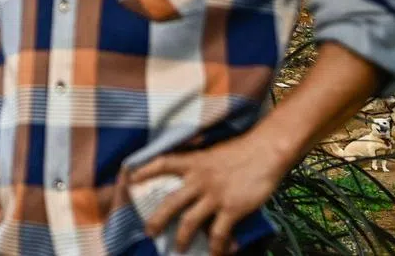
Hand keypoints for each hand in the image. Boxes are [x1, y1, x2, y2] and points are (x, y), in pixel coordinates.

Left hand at [126, 133, 287, 255]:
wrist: (264, 151)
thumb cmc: (241, 150)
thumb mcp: (213, 152)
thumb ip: (200, 164)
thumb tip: (192, 178)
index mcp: (193, 161)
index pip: (163, 163)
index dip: (145, 170)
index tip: (130, 177)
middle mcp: (199, 179)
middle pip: (171, 202)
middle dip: (157, 219)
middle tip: (148, 231)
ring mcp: (214, 195)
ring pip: (190, 222)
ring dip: (182, 238)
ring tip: (178, 248)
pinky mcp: (231, 209)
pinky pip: (218, 234)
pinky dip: (217, 248)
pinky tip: (216, 254)